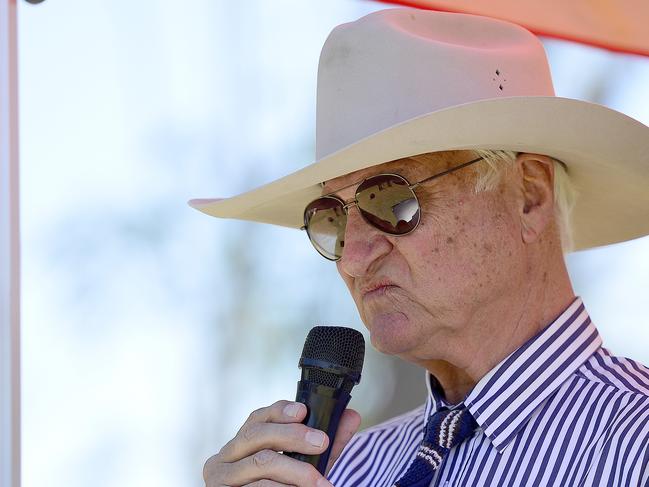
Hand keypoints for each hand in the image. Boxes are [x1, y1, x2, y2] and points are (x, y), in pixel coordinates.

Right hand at [203, 399, 360, 486]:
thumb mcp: (303, 464)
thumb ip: (325, 443)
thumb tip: (351, 416)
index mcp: (245, 440)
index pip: (259, 416)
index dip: (280, 410)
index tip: (303, 411)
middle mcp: (228, 454)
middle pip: (258, 434)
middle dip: (293, 435)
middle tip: (322, 442)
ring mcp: (222, 475)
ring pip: (261, 463)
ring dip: (296, 471)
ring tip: (321, 483)